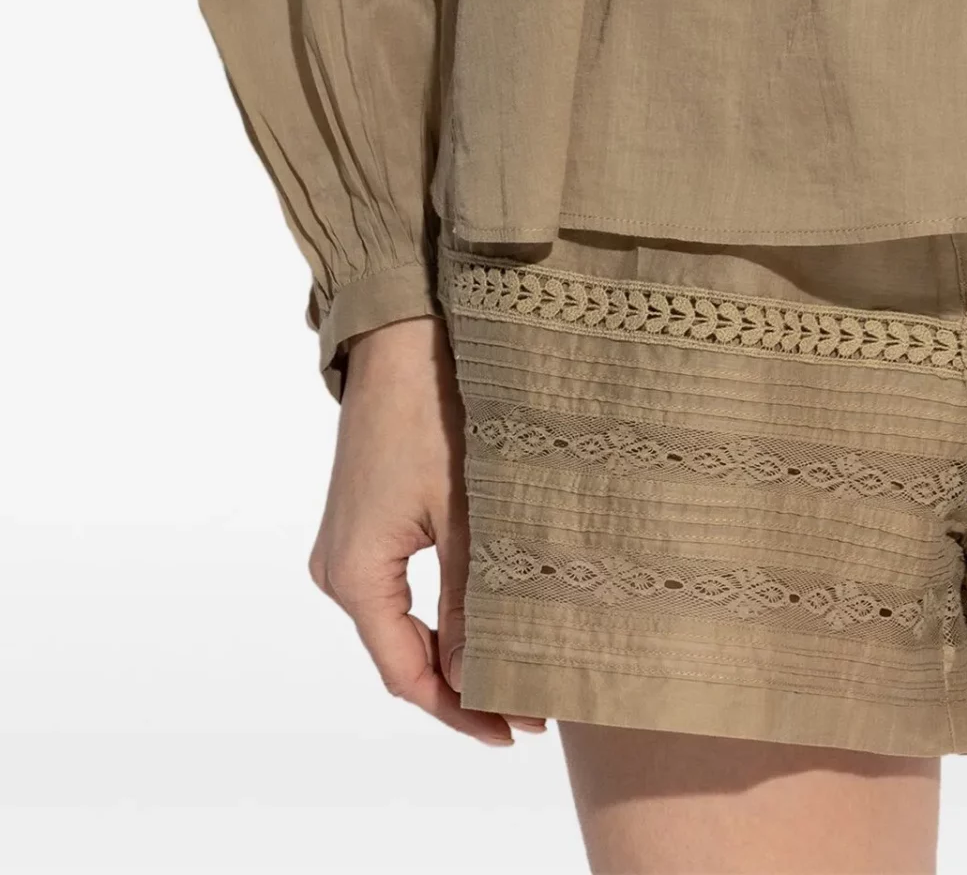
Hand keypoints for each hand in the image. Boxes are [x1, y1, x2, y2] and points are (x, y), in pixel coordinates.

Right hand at [308, 315, 546, 742]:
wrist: (401, 335)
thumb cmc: (434, 412)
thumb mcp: (464, 511)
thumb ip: (468, 601)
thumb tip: (475, 682)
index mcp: (353, 575)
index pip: (406, 674)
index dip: (460, 710)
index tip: (513, 733)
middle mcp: (338, 570)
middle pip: (400, 656)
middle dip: (461, 687)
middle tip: (526, 713)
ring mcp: (346, 545)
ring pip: (402, 624)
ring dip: (453, 651)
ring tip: (514, 675)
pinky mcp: (363, 522)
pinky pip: (399, 589)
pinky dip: (440, 615)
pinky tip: (482, 624)